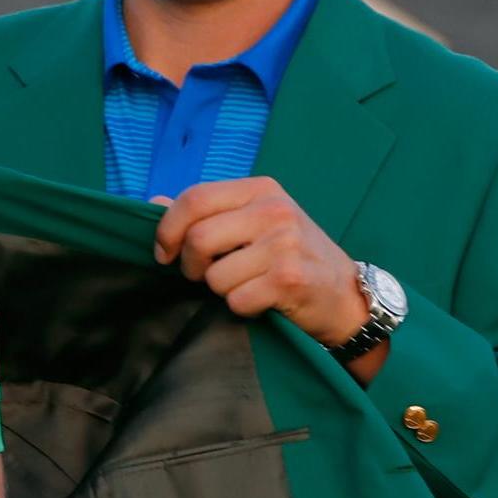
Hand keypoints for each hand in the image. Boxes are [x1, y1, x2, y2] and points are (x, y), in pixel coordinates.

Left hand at [154, 177, 367, 343]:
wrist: (344, 294)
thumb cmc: (291, 257)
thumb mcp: (254, 222)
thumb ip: (207, 212)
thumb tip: (153, 203)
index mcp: (260, 190)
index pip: (194, 198)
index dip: (166, 229)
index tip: (163, 253)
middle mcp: (274, 211)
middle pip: (198, 239)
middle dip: (190, 266)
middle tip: (204, 276)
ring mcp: (285, 244)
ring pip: (214, 276)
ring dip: (220, 290)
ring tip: (245, 285)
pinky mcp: (290, 279)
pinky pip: (236, 300)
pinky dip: (240, 307)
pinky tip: (262, 300)